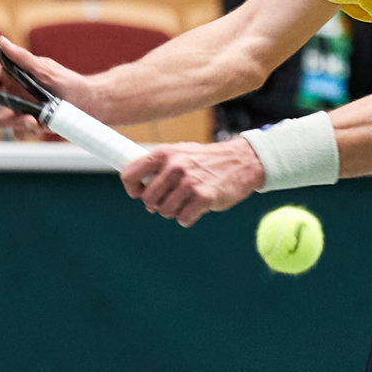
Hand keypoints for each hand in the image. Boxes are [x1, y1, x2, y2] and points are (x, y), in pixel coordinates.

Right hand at [0, 37, 96, 140]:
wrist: (90, 105)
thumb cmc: (69, 83)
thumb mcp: (44, 69)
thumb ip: (21, 59)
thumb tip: (2, 42)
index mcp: (12, 77)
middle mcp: (14, 94)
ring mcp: (21, 111)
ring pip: (3, 121)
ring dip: (14, 121)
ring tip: (32, 119)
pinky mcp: (30, 126)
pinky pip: (18, 133)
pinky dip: (27, 131)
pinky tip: (39, 125)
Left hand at [121, 139, 265, 226]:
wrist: (241, 161)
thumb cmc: (207, 159)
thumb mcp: (180, 153)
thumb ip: (159, 166)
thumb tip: (138, 188)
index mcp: (164, 153)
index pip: (130, 174)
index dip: (132, 188)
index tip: (138, 193)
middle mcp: (175, 166)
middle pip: (148, 199)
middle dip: (157, 204)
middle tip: (170, 199)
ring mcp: (189, 182)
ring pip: (165, 211)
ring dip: (174, 211)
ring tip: (187, 200)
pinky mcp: (203, 197)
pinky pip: (183, 219)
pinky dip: (188, 217)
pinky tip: (196, 207)